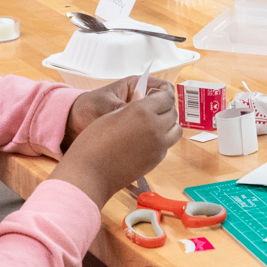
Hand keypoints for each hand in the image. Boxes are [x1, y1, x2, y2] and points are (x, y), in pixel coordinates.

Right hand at [50, 85, 180, 205]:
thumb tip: (143, 96)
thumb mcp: (111, 114)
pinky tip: (147, 139)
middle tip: (156, 107)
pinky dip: (163, 139)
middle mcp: (154, 127)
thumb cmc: (94, 143)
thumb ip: (132, 105)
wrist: (91, 173)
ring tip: (155, 123)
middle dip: (166, 108)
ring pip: (176, 130)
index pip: (166, 97)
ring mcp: (158, 145)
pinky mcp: (156, 160)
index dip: (163, 94)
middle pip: (173, 112)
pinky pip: (167, 144)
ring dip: (169, 124)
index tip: (159, 93)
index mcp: (142, 111)